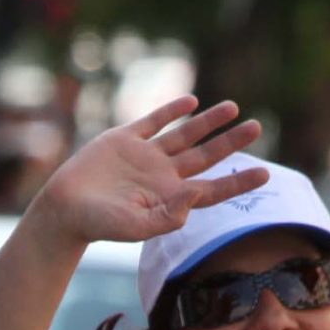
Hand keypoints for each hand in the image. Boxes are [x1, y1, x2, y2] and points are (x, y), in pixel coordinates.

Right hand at [30, 97, 267, 248]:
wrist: (65, 208)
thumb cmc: (100, 225)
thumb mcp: (136, 227)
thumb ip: (168, 216)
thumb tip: (197, 194)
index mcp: (170, 199)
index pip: (213, 190)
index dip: (238, 183)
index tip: (264, 173)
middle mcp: (163, 176)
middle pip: (206, 157)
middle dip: (231, 142)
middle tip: (257, 127)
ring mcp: (145, 156)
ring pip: (185, 135)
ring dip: (209, 122)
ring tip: (233, 108)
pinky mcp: (125, 138)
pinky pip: (153, 122)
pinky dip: (171, 111)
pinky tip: (191, 102)